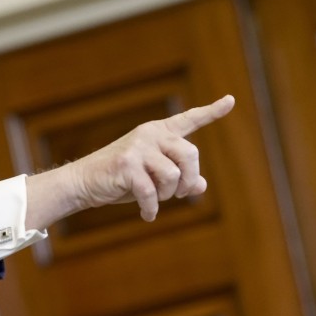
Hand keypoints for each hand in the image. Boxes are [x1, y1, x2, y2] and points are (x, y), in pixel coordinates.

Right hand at [26, 95, 234, 227]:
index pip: (189, 120)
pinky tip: (147, 215)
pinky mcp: (126, 164)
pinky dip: (151, 208)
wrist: (83, 182)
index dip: (212, 112)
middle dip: (188, 179)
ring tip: (156, 201)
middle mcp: (150, 134)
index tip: (231, 101)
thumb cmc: (120, 180)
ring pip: (173, 174)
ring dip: (168, 194)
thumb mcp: (152, 178)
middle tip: (179, 194)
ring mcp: (138, 147)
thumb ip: (178, 178)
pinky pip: (151, 191)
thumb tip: (201, 186)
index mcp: (159, 133)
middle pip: (190, 154)